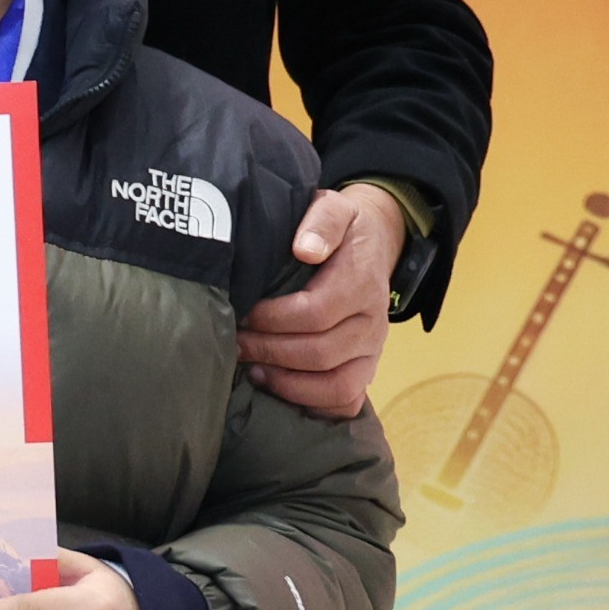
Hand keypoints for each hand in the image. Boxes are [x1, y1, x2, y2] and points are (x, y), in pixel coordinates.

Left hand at [239, 186, 401, 416]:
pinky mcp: (366, 369)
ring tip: (252, 369)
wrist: (371, 245)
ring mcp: (372, 350)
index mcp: (361, 282)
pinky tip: (278, 385)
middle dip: (270, 350)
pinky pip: (346, 402)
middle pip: (320, 352)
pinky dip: (311, 403)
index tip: (242, 313)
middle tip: (235, 342)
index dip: (272, 319)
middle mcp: (373, 322)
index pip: (315, 312)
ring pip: (336, 385)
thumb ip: (320, 220)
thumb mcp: (333, 207)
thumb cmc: (339, 229)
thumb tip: (305, 248)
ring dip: (287, 383)